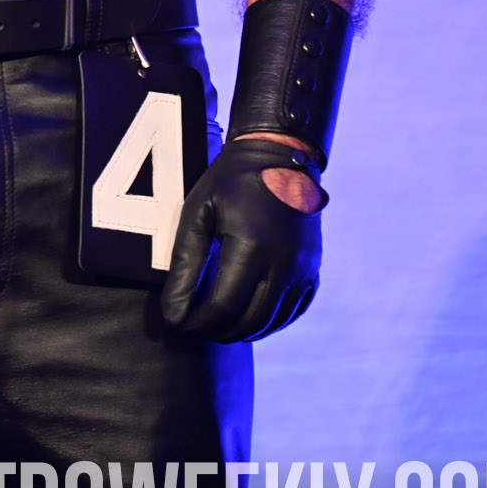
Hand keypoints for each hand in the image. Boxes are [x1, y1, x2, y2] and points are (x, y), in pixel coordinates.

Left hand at [162, 135, 327, 342]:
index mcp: (252, 246)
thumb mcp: (199, 212)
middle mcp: (284, 262)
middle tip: (195, 327)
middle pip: (249, 322)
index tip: (179, 323)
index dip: (198, 324)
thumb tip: (173, 312)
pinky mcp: (313, 269)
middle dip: (218, 332)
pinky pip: (293, 311)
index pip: (224, 308)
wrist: (280, 155)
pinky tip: (248, 317)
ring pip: (272, 322)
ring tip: (217, 324)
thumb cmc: (231, 182)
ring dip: (243, 331)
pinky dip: (270, 322)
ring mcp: (303, 268)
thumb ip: (186, 263)